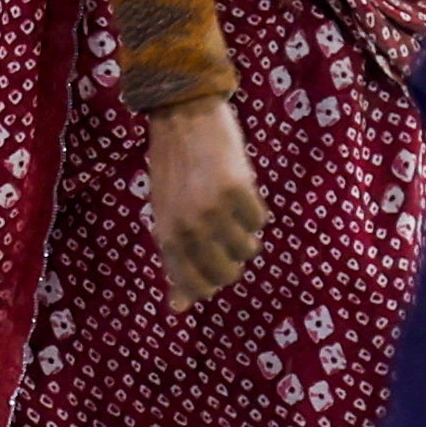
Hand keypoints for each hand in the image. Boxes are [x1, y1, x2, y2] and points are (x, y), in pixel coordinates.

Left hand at [143, 93, 267, 303]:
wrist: (183, 117)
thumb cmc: (175, 169)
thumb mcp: (167, 215)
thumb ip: (175, 261)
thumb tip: (179, 309)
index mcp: (166, 236)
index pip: (195, 287)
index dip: (211, 282)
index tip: (216, 263)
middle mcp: (187, 228)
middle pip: (226, 274)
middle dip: (233, 259)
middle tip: (227, 233)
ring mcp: (212, 210)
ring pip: (247, 249)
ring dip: (245, 232)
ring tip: (232, 209)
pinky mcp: (236, 190)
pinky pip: (258, 221)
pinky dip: (254, 210)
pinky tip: (240, 191)